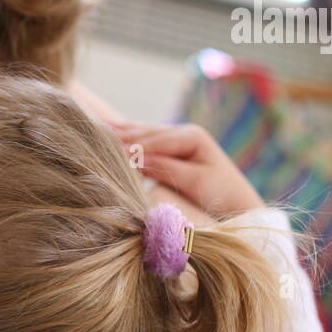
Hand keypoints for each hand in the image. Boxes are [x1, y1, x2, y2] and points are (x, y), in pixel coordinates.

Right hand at [110, 121, 262, 217]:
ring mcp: (174, 138)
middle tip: (95, 138)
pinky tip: (107, 129)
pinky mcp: (167, 148)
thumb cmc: (221, 193)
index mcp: (192, 136)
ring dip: (119, 133)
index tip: (113, 152)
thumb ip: (168, 168)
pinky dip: (124, 136)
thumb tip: (138, 159)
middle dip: (122, 136)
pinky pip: (141, 138)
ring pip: (141, 133)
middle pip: (145, 133)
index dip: (134, 146)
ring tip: (94, 130)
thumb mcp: (197, 181)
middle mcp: (182, 131)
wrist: (237, 202)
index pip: (156, 141)